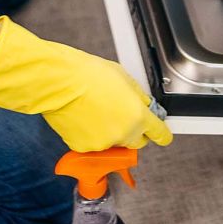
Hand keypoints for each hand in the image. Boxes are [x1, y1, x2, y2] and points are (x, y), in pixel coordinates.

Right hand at [0, 17, 173, 152]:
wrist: (59, 83)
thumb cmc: (88, 75)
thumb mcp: (124, 78)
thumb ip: (138, 96)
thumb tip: (145, 105)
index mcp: (138, 116)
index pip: (159, 134)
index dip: (162, 134)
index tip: (163, 134)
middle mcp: (123, 134)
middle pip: (138, 142)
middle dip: (135, 132)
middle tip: (124, 115)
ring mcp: (104, 144)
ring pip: (114, 144)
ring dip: (111, 132)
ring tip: (97, 111)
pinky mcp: (85, 148)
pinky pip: (94, 145)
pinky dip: (92, 135)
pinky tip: (85, 117)